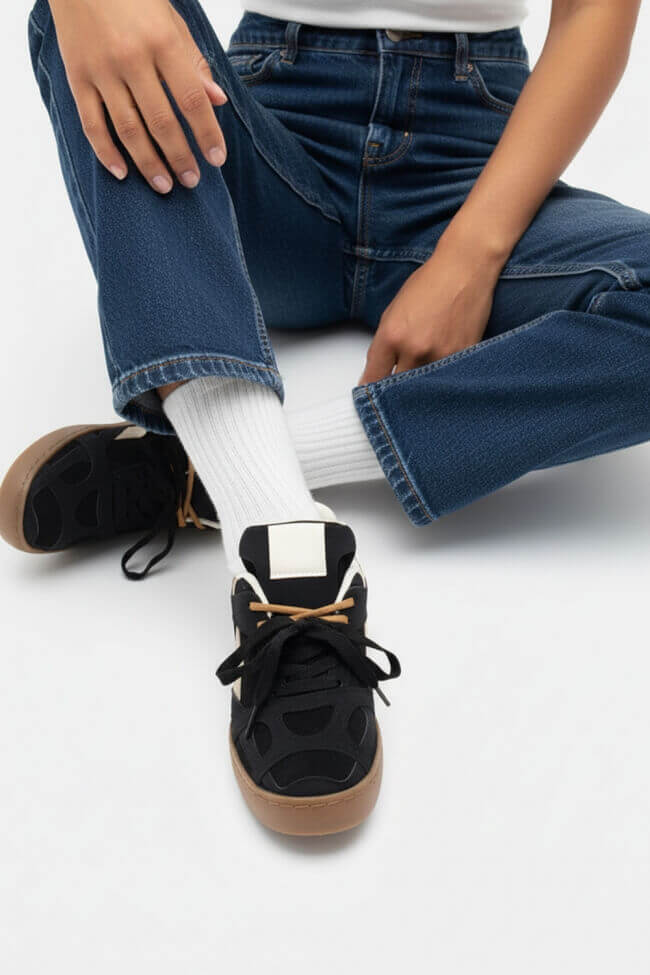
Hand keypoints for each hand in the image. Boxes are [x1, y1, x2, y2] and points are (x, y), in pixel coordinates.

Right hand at [49, 0, 227, 191]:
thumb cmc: (135, 0)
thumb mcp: (172, 22)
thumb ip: (194, 63)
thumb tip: (218, 101)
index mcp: (163, 43)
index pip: (192, 100)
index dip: (208, 134)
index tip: (217, 160)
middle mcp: (132, 59)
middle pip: (162, 122)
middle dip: (180, 157)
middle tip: (192, 181)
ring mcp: (102, 70)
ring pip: (128, 129)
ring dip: (149, 163)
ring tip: (165, 185)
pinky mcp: (77, 77)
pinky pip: (92, 124)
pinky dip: (106, 152)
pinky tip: (122, 173)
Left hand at [360, 230, 502, 382]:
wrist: (465, 268)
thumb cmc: (430, 284)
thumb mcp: (393, 312)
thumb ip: (383, 346)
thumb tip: (376, 373)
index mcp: (392, 336)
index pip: (374, 379)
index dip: (371, 392)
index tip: (372, 397)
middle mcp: (415, 349)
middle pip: (398, 390)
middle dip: (396, 394)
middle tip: (396, 395)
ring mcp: (441, 356)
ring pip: (425, 389)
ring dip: (421, 390)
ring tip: (421, 385)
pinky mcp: (464, 357)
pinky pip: (448, 380)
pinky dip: (443, 381)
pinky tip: (442, 373)